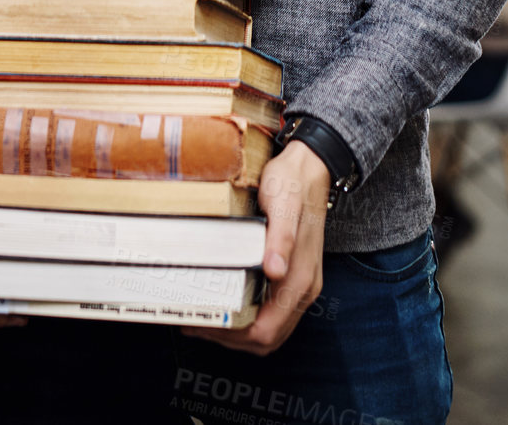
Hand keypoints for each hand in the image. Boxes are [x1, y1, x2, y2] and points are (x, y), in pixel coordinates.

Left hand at [184, 140, 329, 355]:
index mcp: (300, 278)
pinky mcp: (295, 275)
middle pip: (268, 337)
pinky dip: (250, 317)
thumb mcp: (283, 204)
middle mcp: (304, 288)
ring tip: (208, 317)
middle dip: (232, 338)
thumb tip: (275, 271)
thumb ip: (281, 239)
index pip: (266, 330)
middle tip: (198, 324)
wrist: (309, 168)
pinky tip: (229, 301)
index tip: (203, 324)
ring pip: (271, 328)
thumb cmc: (291, 184)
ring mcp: (301, 283)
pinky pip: (273, 312)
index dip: (233, 335)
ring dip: (240, 332)